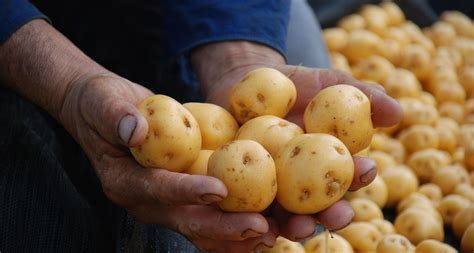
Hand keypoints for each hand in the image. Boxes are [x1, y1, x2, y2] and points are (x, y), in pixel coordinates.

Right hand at [59, 74, 278, 251]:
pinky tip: (268, 224)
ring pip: (204, 229)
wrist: (104, 113)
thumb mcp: (104, 103)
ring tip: (274, 233)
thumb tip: (136, 129)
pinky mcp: (182, 198)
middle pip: (188, 221)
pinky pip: (211, 217)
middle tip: (262, 227)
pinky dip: (236, 225)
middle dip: (225, 227)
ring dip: (238, 235)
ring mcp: (165, 203)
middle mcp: (146, 201)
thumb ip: (117, 117)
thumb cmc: (103, 104)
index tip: (220, 189)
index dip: (188, 191)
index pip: (158, 190)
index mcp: (124, 182)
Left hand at [192, 41, 402, 239]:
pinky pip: (244, 205)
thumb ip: (362, 94)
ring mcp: (271, 185)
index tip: (366, 171)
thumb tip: (398, 112)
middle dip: (331, 214)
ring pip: (284, 214)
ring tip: (297, 225)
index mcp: (328, 161)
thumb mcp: (329, 83)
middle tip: (336, 214)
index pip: (348, 175)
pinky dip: (251, 216)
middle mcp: (302, 180)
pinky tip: (254, 220)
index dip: (359, 177)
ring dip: (294, 225)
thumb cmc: (295, 83)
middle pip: (320, 205)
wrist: (246, 79)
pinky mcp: (240, 186)